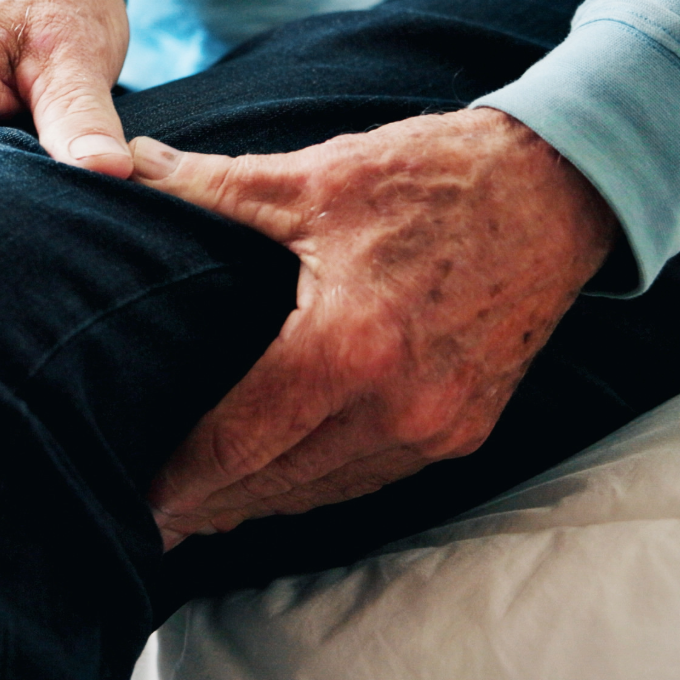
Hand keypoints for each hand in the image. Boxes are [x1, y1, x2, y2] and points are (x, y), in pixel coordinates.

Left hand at [129, 108, 615, 548]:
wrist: (558, 187)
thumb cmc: (433, 177)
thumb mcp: (313, 177)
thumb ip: (207, 186)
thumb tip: (121, 162)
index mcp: (347, 347)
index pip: (239, 438)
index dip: (181, 474)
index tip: (134, 496)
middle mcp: (396, 406)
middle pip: (276, 480)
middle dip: (209, 502)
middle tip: (147, 517)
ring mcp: (438, 427)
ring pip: (326, 491)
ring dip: (262, 503)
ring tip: (202, 509)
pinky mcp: (468, 430)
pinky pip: (376, 479)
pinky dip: (322, 486)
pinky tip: (283, 482)